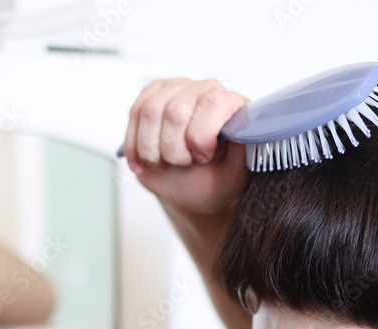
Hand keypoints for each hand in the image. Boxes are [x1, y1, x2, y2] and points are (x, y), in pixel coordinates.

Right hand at [123, 78, 250, 217]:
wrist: (191, 190)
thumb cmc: (214, 181)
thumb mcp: (235, 176)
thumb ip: (242, 153)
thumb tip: (242, 131)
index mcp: (234, 106)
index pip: (212, 103)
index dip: (200, 136)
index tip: (202, 157)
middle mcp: (207, 90)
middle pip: (175, 111)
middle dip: (174, 150)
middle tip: (184, 163)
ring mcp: (178, 89)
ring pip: (150, 111)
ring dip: (152, 148)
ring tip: (165, 161)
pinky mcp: (153, 95)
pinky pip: (135, 113)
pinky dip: (136, 144)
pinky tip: (147, 159)